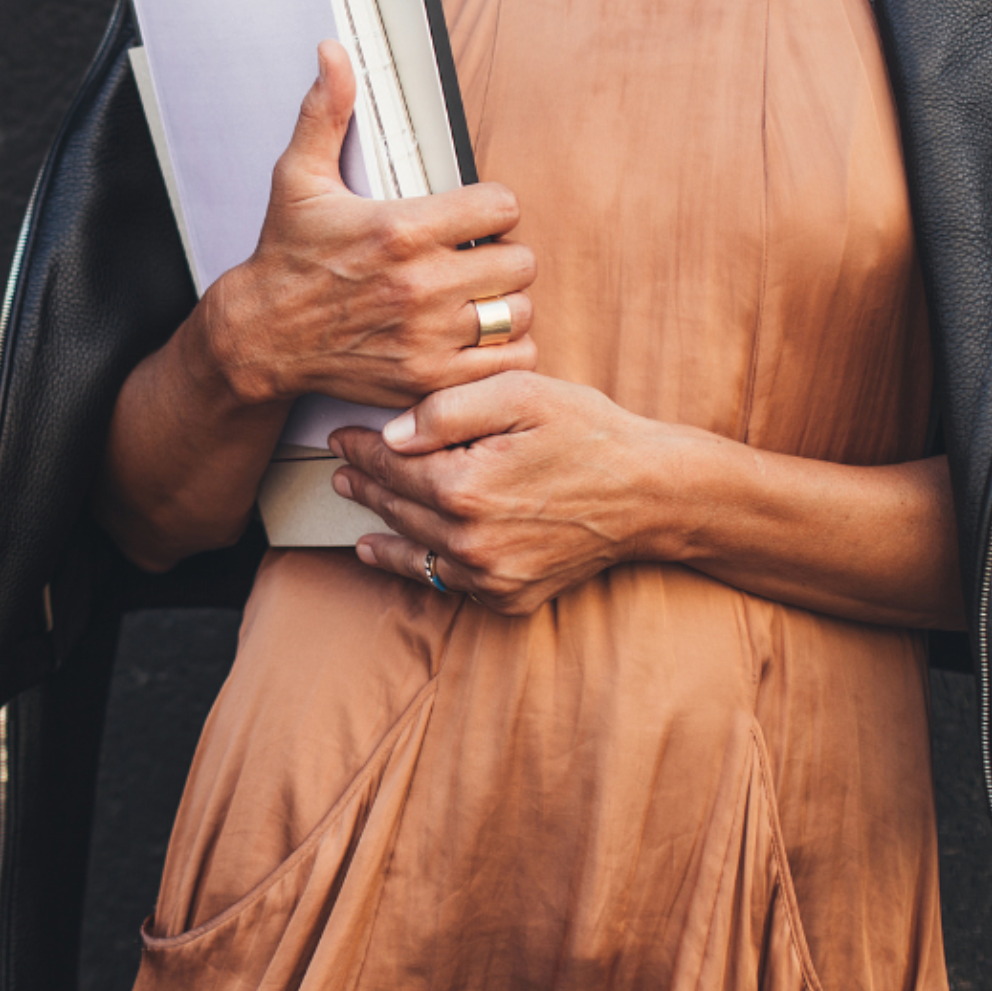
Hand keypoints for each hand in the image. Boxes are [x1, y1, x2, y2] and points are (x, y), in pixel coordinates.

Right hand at [203, 41, 536, 407]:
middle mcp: (420, 285)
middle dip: (503, 254)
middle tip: (480, 257)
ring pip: (518, 313)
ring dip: (507, 303)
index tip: (476, 216)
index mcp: (400, 230)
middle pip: (519, 262)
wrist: (261, 339)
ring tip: (481, 296)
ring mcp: (428, 337)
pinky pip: (507, 363)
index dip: (493, 207)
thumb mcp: (299, 179)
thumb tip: (334, 52)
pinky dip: (503, 351)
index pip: (501, 206)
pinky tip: (479, 335)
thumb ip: (326, 112)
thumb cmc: (286, 258)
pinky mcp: (429, 378)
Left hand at [330, 372, 675, 614]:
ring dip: (380, 530)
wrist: (652, 494)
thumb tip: (390, 434)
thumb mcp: (521, 394)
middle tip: (339, 469)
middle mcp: (470, 540)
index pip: (391, 466)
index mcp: (465, 487)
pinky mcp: (510, 596)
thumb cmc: (591, 433)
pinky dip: (417, 567)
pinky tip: (394, 554)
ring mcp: (490, 576)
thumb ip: (448, 409)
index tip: (339, 437)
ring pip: (414, 552)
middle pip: (397, 508)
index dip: (359, 448)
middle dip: (364, 485)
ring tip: (356, 516)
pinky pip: (447, 583)